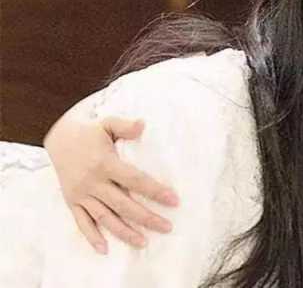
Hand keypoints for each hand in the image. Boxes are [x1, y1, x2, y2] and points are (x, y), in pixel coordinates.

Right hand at [44, 112, 179, 253]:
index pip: (135, 180)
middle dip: (146, 218)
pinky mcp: (72, 201)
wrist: (58, 139)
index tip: (174, 200)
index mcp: (105, 163)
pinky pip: (81, 222)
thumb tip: (143, 124)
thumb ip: (125, 126)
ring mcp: (81, 194)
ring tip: (144, 242)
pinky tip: (105, 249)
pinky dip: (92, 236)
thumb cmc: (90, 132)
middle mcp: (93, 182)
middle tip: (167, 227)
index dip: (155, 191)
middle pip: (123, 204)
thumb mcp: (107, 124)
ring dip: (124, 232)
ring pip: (105, 217)